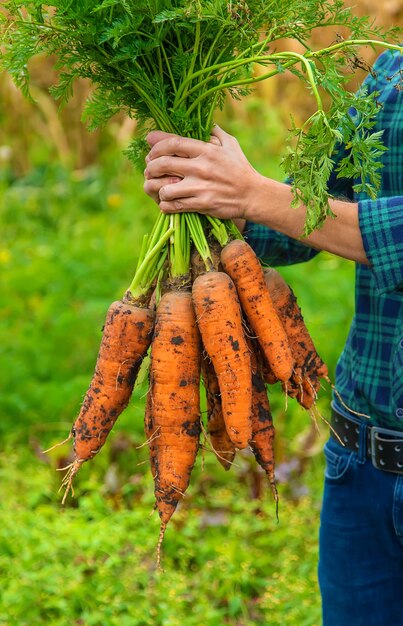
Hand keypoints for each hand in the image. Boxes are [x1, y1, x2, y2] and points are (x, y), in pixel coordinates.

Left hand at [143, 125, 260, 220]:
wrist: (253, 195)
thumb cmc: (240, 168)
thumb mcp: (230, 144)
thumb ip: (214, 132)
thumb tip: (203, 121)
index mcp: (206, 150)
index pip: (172, 143)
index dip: (156, 145)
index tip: (150, 147)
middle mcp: (201, 167)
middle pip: (163, 164)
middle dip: (151, 167)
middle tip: (150, 170)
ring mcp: (200, 187)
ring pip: (165, 188)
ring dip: (157, 189)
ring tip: (159, 188)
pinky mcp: (202, 204)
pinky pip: (173, 206)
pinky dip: (165, 205)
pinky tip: (167, 202)